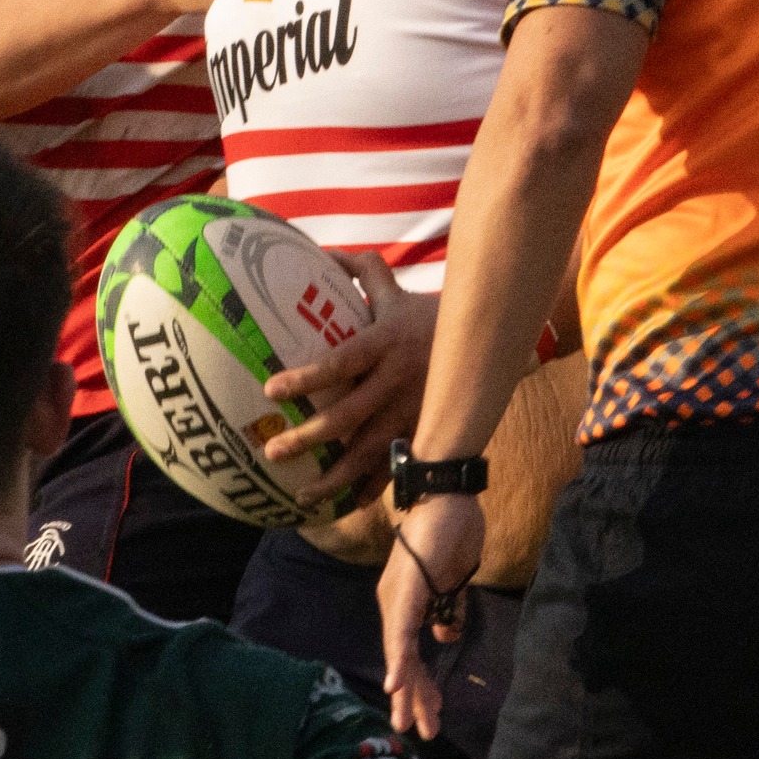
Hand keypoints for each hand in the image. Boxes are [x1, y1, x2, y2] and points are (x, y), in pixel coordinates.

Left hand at [262, 252, 436, 504]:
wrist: (486, 342)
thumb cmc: (428, 315)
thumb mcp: (396, 291)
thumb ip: (362, 272)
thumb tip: (323, 254)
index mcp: (385, 343)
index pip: (341, 361)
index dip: (308, 377)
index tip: (273, 390)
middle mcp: (397, 380)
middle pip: (349, 415)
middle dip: (310, 437)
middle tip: (273, 452)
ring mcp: (412, 411)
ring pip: (370, 451)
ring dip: (334, 477)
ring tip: (301, 495)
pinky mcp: (424, 431)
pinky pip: (396, 466)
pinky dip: (371, 489)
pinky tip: (345, 505)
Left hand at [378, 494, 485, 739]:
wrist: (447, 495)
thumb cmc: (452, 531)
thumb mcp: (454, 581)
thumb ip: (448, 610)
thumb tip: (444, 638)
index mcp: (406, 604)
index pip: (409, 654)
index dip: (419, 685)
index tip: (430, 712)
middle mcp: (394, 604)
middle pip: (402, 661)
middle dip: (414, 698)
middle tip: (422, 731)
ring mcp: (396, 597)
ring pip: (399, 653)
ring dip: (408, 689)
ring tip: (410, 721)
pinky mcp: (404, 589)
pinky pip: (400, 630)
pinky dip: (398, 659)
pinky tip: (396, 685)